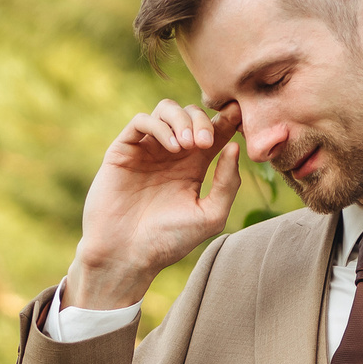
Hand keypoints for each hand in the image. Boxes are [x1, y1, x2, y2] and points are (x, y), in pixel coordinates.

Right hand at [66, 100, 243, 311]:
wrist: (127, 254)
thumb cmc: (168, 241)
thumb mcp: (210, 216)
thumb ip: (227, 184)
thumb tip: (235, 147)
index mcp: (194, 166)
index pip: (214, 130)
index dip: (227, 119)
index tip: (239, 115)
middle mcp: (171, 154)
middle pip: (192, 114)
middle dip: (203, 121)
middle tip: (206, 143)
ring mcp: (146, 150)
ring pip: (166, 109)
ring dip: (182, 119)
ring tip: (188, 145)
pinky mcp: (123, 150)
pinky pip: (141, 121)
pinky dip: (160, 126)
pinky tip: (171, 147)